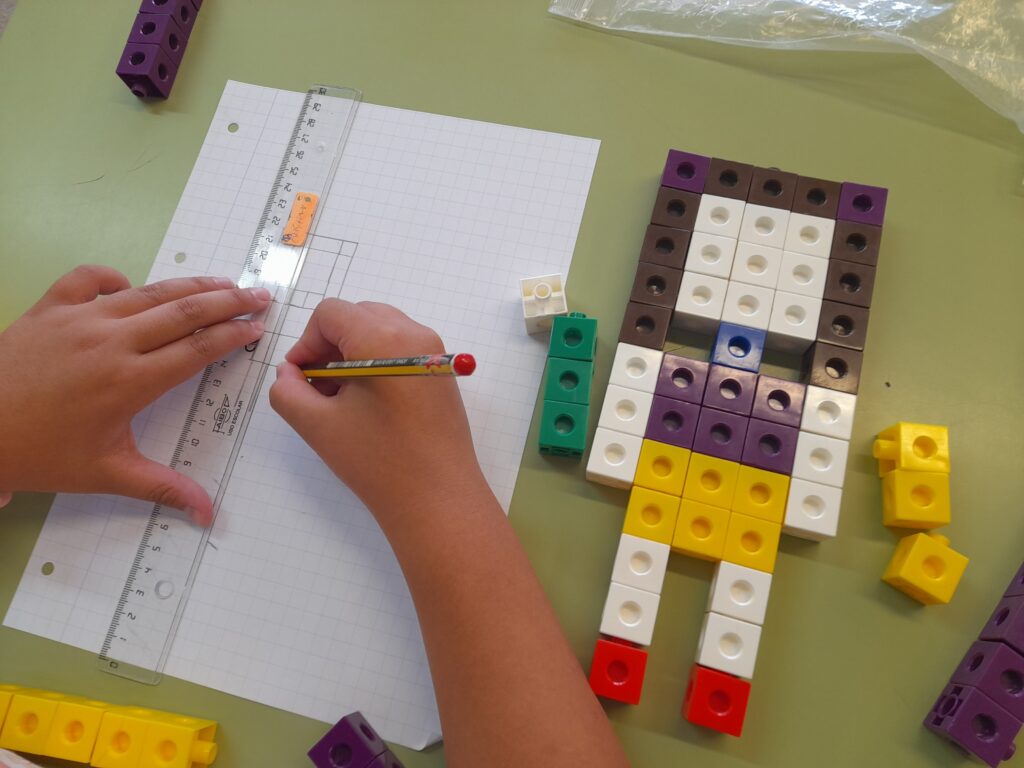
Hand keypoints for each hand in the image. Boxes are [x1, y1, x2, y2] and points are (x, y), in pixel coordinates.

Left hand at [0, 265, 270, 523]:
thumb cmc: (41, 454)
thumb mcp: (106, 473)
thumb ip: (163, 487)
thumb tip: (207, 514)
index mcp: (131, 381)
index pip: (197, 349)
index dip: (233, 336)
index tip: (258, 329)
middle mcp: (112, 342)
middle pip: (184, 312)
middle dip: (228, 302)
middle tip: (258, 296)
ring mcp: (79, 320)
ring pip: (147, 292)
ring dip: (189, 286)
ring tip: (221, 283)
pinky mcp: (49, 309)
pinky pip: (88, 279)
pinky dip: (114, 277)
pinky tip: (130, 287)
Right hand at [269, 299, 482, 517]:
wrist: (438, 498)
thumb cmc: (379, 462)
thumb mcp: (318, 426)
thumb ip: (288, 391)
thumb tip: (289, 373)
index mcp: (383, 338)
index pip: (331, 313)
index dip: (306, 341)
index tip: (300, 378)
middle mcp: (414, 333)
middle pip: (357, 315)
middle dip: (329, 346)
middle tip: (318, 388)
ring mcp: (433, 350)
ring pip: (378, 330)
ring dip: (350, 354)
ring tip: (341, 399)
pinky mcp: (440, 370)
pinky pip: (399, 347)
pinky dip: (375, 361)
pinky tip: (367, 403)